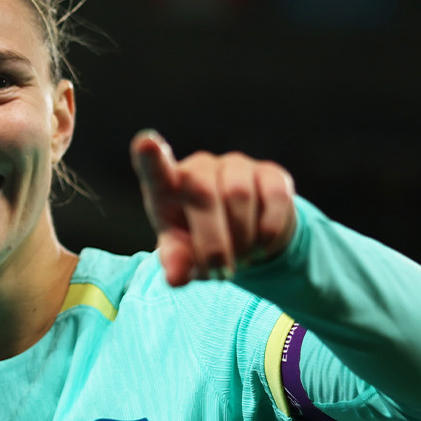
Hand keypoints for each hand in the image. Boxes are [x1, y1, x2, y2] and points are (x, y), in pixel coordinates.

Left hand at [130, 129, 297, 286]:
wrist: (246, 239)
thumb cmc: (200, 241)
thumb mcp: (182, 254)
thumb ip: (175, 261)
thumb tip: (175, 278)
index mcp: (167, 187)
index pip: (156, 170)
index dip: (150, 157)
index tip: (147, 142)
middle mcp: (199, 167)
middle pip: (203, 195)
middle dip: (213, 242)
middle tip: (219, 270)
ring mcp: (236, 165)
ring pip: (240, 196)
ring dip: (241, 239)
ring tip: (239, 257)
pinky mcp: (270, 173)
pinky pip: (274, 198)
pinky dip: (268, 231)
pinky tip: (260, 244)